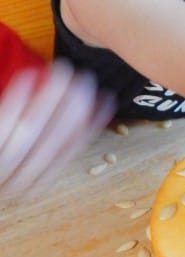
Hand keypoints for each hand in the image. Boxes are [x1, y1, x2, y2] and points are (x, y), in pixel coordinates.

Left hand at [0, 61, 114, 197]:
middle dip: (72, 105)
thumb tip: (98, 110)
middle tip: (84, 78)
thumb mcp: (26, 155)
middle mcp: (13, 182)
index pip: (67, 152)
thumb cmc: (5, 156)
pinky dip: (18, 99)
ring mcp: (0, 168)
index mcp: (31, 185)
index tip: (103, 99)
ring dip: (49, 97)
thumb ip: (56, 137)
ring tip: (62, 71)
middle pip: (51, 139)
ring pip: (29, 129)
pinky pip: (4, 123)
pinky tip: (29, 76)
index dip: (89, 125)